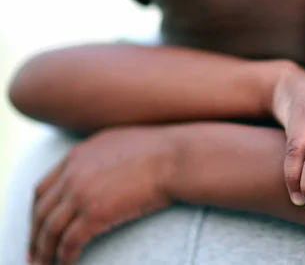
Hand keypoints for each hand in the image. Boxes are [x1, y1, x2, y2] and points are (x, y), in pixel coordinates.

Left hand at [28, 126, 174, 264]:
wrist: (178, 157)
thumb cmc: (163, 150)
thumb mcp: (122, 142)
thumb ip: (102, 157)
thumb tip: (103, 173)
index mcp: (77, 155)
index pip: (43, 188)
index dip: (38, 211)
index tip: (39, 226)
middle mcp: (73, 173)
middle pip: (40, 211)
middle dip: (35, 235)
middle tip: (36, 253)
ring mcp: (81, 192)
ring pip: (50, 230)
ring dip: (45, 251)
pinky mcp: (95, 213)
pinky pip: (70, 242)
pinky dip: (64, 257)